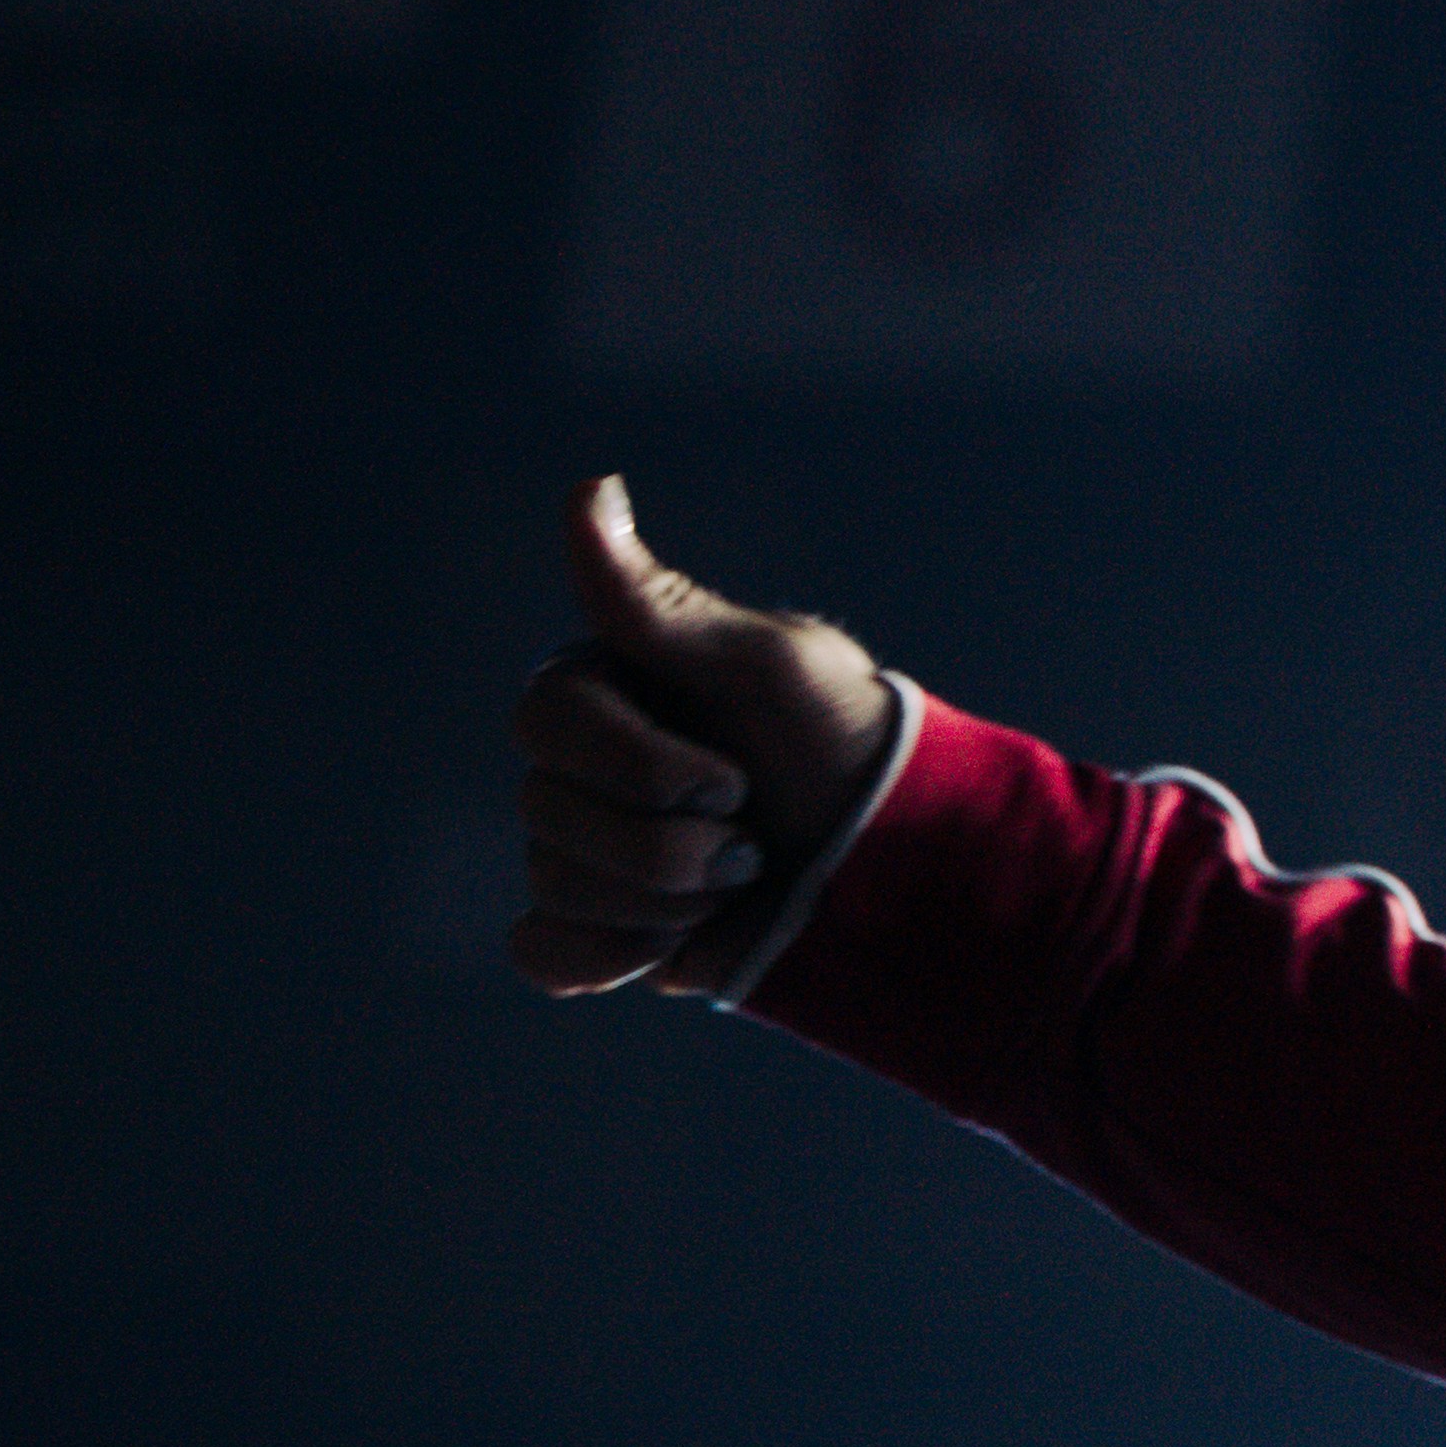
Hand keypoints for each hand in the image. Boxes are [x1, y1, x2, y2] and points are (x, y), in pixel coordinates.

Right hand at [511, 473, 895, 995]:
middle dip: (665, 846)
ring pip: (553, 885)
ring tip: (743, 883)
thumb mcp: (771, 668)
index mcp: (610, 685)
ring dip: (665, 902)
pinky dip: (612, 956)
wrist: (903, 869)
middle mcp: (585, 761)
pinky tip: (679, 943)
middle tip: (754, 840)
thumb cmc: (848, 745)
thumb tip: (589, 490)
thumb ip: (663, 604)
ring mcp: (589, 846)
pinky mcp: (604, 928)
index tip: (735, 779)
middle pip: (544, 812)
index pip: (544, 719)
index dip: (639, 765)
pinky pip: (543, 952)